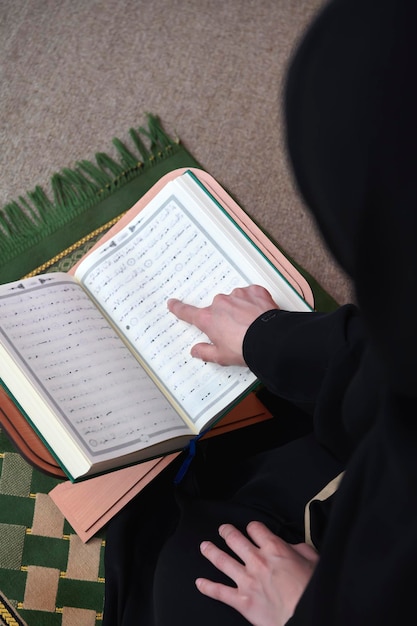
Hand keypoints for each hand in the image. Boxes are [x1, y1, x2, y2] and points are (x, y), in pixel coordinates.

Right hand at [167, 285, 278, 365]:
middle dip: (224, 317)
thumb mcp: (221, 357)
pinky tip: (259, 314)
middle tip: (235, 331)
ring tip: (250, 324)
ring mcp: (237, 295)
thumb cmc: (244, 348)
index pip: (188, 312)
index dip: (179, 308)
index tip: (173, 303)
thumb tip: (196, 350)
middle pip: (217, 309)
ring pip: (234, 300)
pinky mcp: (254, 291)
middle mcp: (220, 304)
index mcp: (208, 319)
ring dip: (239, 309)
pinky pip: (251, 295)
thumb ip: (205, 352)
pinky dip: (254, 302)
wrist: (270, 340)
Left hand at [196, 522, 317, 625]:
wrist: (307, 617)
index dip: (253, 527)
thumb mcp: (313, 561)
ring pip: (222, 560)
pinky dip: (207, 587)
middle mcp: (257, 561)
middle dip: (226, 532)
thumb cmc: (312, 590)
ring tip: (204, 546)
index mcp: (275, 549)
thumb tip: (293, 546)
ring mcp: (247, 581)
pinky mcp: (242, 601)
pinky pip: (219, 592)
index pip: (256, 528)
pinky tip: (199, 583)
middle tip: (222, 529)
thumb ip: (300, 549)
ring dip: (211, 551)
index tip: (252, 528)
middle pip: (235, 539)